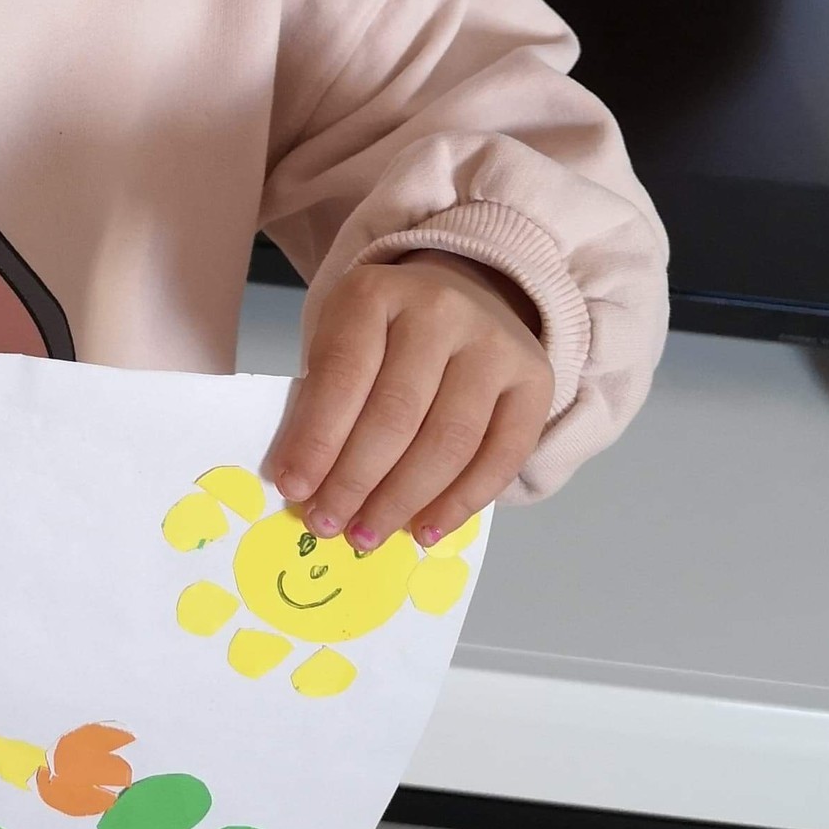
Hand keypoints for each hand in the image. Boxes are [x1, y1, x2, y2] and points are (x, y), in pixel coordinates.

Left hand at [262, 252, 552, 550]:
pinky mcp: (534, 379)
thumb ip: (321, 401)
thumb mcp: (339, 340)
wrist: (463, 293)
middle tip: (328, 524)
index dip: (316, 439)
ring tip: (367, 534)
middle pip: (396, 414)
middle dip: (355, 481)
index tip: (293, 488)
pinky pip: (501, 456)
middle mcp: (441, 310)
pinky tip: (427, 529)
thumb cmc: (385, 332)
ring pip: (449, 441)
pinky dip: (462, 503)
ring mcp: (494, 344)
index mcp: (375, 293)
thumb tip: (304, 483)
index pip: (342, 374)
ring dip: (403, 501)